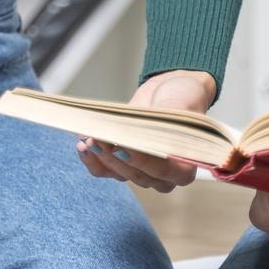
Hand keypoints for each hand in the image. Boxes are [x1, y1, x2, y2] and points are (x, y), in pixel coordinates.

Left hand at [76, 70, 215, 193]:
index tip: (123, 146)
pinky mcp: (122, 164)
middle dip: (115, 156)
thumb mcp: (182, 106)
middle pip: (137, 174)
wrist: (170, 92)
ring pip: (119, 173)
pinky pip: (105, 171)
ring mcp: (141, 172)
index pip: (162, 170)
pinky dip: (93, 160)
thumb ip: (169, 123)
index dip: (142, 160)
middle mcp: (163, 176)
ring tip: (89, 138)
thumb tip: (144, 136)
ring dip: (102, 156)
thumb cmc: (182, 100)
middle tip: (99, 137)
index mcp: (185, 167)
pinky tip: (83, 146)